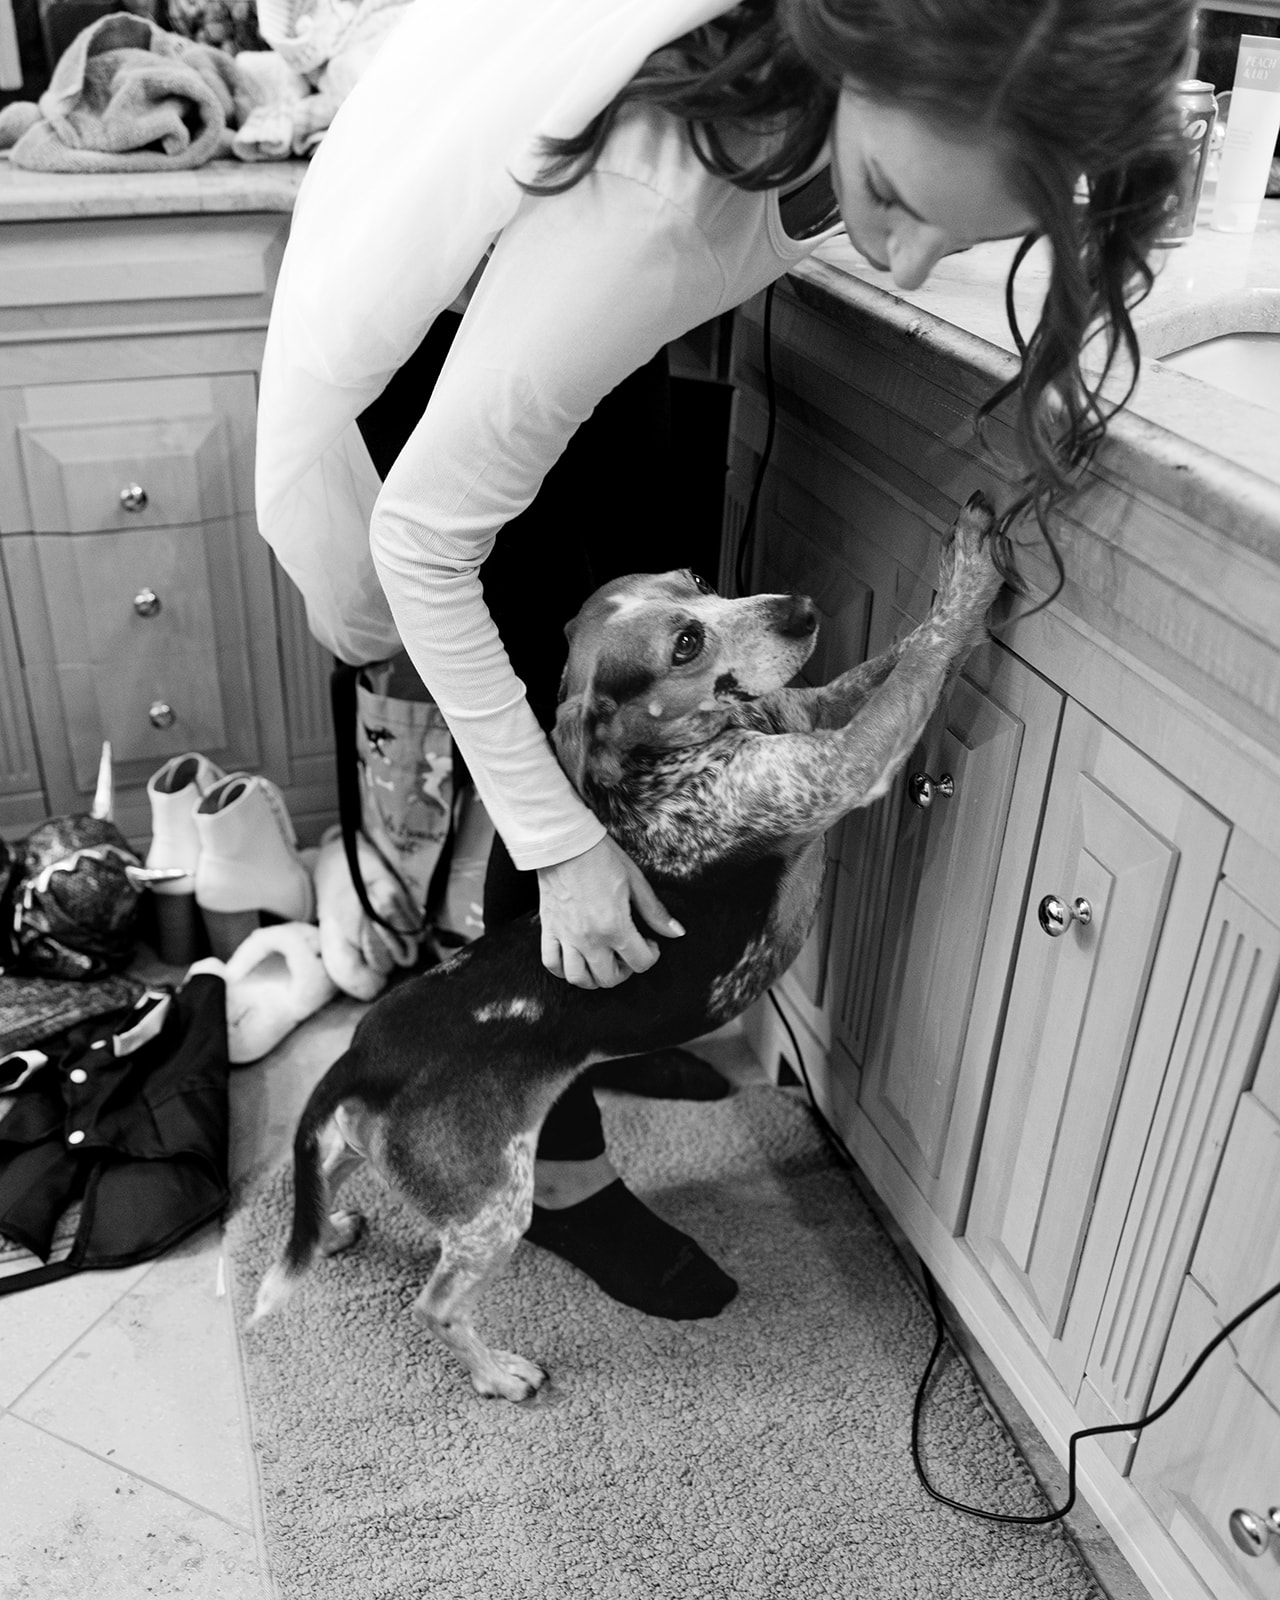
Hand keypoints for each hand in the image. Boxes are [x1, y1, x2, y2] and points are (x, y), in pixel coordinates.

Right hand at [537, 836, 684, 988]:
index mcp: (614, 926)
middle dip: (625, 971)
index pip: (640, 962)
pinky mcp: (549, 928)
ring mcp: (566, 936)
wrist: (564, 841)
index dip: (651, 955)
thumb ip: (655, 912)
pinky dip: (562, 968)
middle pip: (609, 978)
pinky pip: (551, 963)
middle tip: (628, 952)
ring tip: (602, 962)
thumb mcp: (635, 882)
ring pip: (578, 978)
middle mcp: (589, 938)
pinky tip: (574, 960)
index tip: (649, 942)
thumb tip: (677, 933)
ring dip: (594, 977)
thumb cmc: (601, 857)